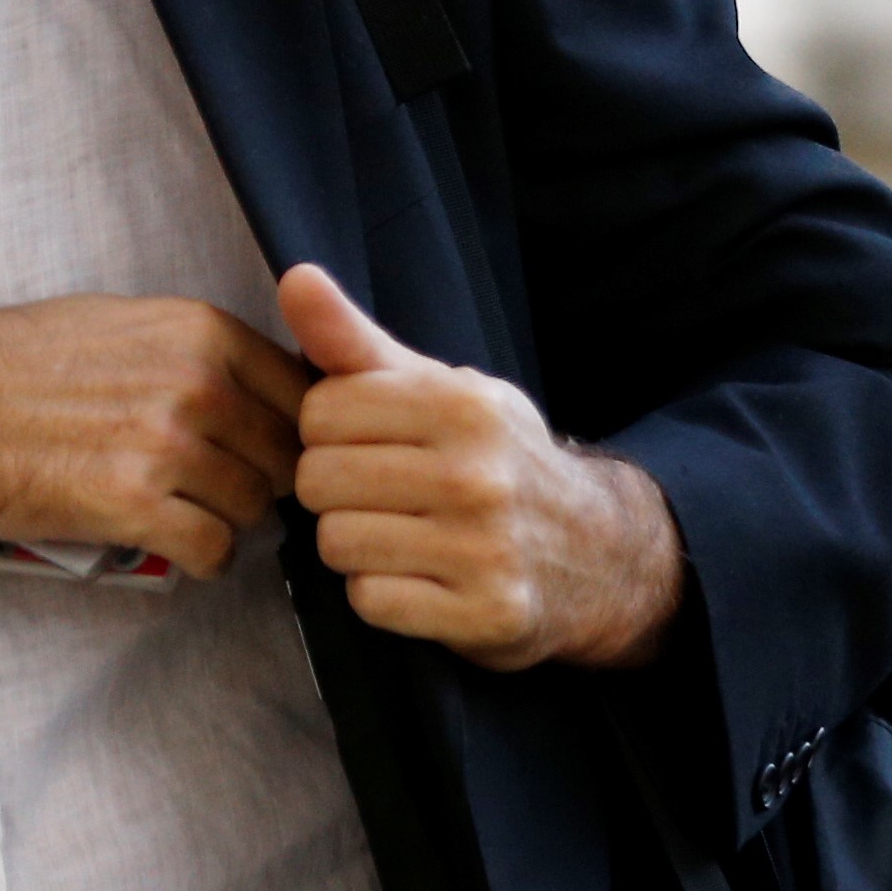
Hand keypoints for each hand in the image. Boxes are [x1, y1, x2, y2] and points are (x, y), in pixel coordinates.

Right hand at [0, 296, 312, 603]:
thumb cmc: (1, 365)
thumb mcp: (111, 323)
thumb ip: (188, 350)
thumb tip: (248, 383)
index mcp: (195, 329)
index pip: (300, 391)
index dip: (289, 430)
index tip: (264, 451)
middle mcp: (194, 381)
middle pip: (283, 456)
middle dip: (258, 480)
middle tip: (215, 493)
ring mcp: (167, 445)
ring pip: (252, 508)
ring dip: (224, 521)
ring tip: (180, 516)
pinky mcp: (132, 508)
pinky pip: (212, 551)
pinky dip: (198, 559)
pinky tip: (166, 545)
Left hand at [278, 264, 683, 670]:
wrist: (596, 551)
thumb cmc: (494, 459)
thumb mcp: (437, 388)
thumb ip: (356, 341)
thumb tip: (295, 278)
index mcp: (462, 405)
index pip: (320, 412)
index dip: (328, 433)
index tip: (367, 443)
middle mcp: (477, 473)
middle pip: (318, 480)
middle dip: (335, 491)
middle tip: (380, 496)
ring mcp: (484, 548)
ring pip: (336, 543)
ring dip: (353, 546)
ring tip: (398, 536)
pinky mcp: (485, 612)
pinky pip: (371, 600)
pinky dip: (381, 594)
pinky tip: (418, 580)